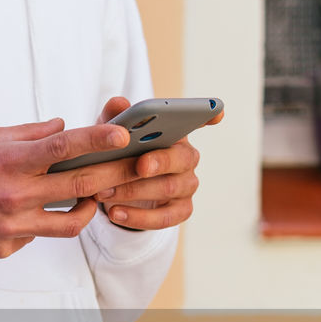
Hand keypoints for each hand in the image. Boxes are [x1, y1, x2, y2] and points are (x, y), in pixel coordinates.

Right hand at [0, 117, 140, 257]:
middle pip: (80, 185)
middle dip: (113, 173)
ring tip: (92, 197)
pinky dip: (41, 222)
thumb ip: (30, 135)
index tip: (123, 135)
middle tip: (133, 166)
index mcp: (10, 161)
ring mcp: (11, 226)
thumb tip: (65, 128)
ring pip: (70, 223)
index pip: (64, 147)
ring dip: (89, 208)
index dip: (97, 139)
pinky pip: (37, 235)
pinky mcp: (4, 247)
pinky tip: (32, 212)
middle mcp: (14, 195)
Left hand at [91, 96, 222, 230]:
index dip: (209, 116)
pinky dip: (138, 217)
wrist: (114, 188)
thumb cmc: (118, 153)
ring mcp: (186, 185)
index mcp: (175, 133)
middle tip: (138, 165)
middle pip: (181, 158)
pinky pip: (164, 218)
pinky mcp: (180, 211)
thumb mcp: (111, 135)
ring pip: (168, 188)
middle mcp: (187, 158)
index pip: (199, 120)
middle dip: (159, 161)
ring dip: (134, 190)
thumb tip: (118, 103)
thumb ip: (115, 119)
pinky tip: (115, 213)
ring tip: (104, 192)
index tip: (216, 114)